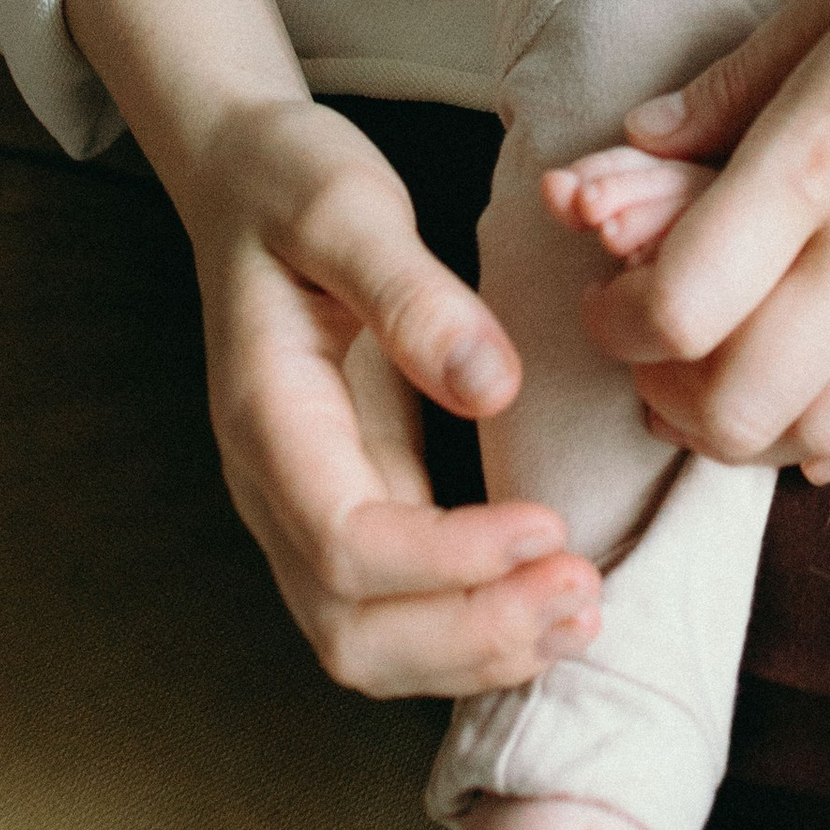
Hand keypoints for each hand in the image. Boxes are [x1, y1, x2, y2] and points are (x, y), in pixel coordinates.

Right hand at [63, 0, 601, 700]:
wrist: (244, 179)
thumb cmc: (290, 184)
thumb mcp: (345, 204)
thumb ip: (410, 292)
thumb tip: (493, 385)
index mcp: (266, 417)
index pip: (345, 543)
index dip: (448, 560)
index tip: (550, 527)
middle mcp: (274, 489)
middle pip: (352, 631)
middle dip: (470, 635)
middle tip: (585, 594)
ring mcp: (304, 508)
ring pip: (369, 644)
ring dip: (476, 649)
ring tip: (584, 611)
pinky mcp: (349, 504)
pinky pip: (396, 611)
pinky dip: (469, 628)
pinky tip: (547, 602)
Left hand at [582, 0, 829, 482]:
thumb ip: (733, 83)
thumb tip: (634, 147)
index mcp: (821, 155)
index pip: (677, 305)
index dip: (615, 316)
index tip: (606, 282)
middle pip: (735, 406)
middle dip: (666, 394)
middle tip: (651, 342)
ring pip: (822, 435)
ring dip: (748, 427)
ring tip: (724, 368)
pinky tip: (815, 412)